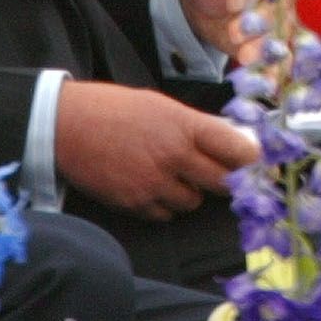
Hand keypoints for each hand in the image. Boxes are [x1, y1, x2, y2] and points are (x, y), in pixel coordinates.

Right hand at [52, 82, 257, 219]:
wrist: (65, 126)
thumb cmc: (112, 109)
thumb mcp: (160, 105)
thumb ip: (195, 126)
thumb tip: (231, 141)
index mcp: (182, 125)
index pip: (236, 149)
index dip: (251, 158)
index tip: (255, 161)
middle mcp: (173, 156)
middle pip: (223, 183)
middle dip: (225, 179)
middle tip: (220, 172)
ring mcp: (154, 184)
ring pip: (194, 202)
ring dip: (191, 192)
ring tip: (172, 174)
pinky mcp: (135, 204)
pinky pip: (166, 214)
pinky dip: (164, 204)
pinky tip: (151, 185)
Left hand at [178, 0, 276, 63]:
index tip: (231, 2)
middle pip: (275, 8)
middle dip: (255, 23)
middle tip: (235, 32)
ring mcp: (277, 20)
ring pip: (277, 35)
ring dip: (263, 48)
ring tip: (246, 58)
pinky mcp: (269, 44)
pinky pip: (277, 58)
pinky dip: (272, 71)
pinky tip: (267, 83)